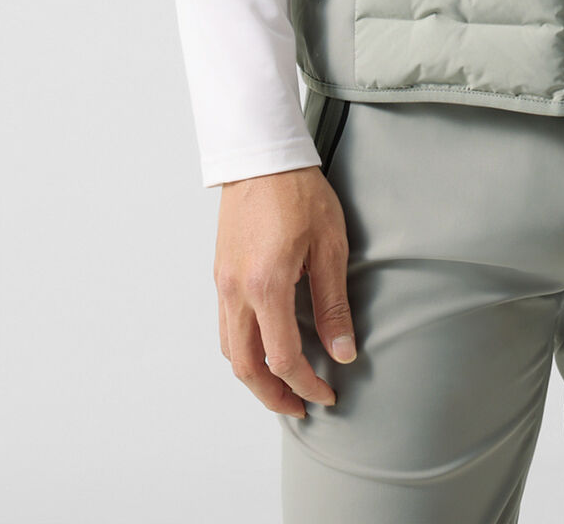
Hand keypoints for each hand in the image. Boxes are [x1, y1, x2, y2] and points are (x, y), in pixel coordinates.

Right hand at [214, 165, 357, 417]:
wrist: (261, 155)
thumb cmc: (299, 192)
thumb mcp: (329, 246)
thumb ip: (333, 304)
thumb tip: (342, 353)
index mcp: (266, 286)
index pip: (282, 359)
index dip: (307, 385)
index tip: (327, 395)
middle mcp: (237, 291)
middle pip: (245, 368)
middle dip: (273, 396)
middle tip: (301, 408)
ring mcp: (223, 283)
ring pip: (230, 351)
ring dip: (254, 378)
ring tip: (284, 386)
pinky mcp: (220, 274)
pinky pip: (226, 327)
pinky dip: (243, 350)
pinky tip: (265, 348)